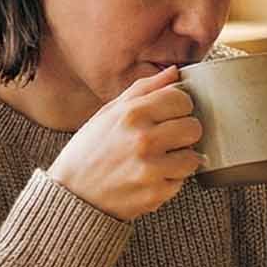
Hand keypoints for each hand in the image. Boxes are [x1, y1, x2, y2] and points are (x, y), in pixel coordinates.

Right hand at [47, 65, 204, 220]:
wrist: (72, 195)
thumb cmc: (90, 150)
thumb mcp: (109, 112)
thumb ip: (144, 89)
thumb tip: (175, 72)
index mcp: (132, 114)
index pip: (182, 100)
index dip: (178, 107)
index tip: (169, 114)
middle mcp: (143, 140)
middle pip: (194, 127)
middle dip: (183, 132)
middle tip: (167, 139)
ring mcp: (151, 169)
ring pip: (193, 157)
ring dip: (181, 158)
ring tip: (159, 159)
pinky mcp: (156, 194)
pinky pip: (182, 181)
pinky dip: (170, 180)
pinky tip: (151, 177)